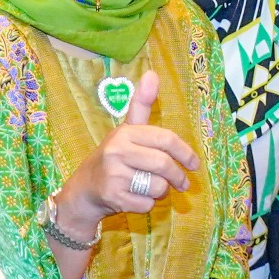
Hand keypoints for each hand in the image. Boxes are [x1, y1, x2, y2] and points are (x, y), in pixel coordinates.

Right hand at [50, 72, 200, 237]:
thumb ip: (141, 105)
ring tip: (148, 187)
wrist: (83, 190)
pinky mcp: (113, 196)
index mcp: (125, 132)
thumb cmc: (112, 158)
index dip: (185, 153)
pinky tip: (134, 198)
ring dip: (160, 192)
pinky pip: (146, 204)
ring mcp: (113, 174)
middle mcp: (117, 150)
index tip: (195, 165)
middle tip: (183, 184)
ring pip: (157, 186)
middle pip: (164, 165)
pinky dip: (146, 205)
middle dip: (178, 177)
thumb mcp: (126, 130)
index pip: (165, 139)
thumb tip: (152, 73)